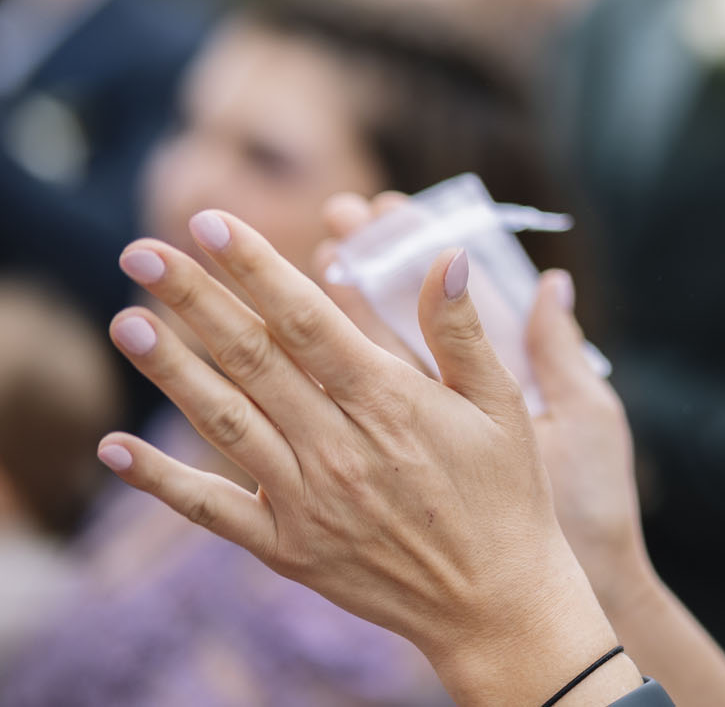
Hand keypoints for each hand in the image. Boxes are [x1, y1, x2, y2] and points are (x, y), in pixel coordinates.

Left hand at [98, 212, 642, 706]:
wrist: (494, 600)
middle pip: (252, 358)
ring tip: (126, 321)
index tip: (213, 223)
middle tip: (141, 250)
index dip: (257, 269)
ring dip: (171, 370)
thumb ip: (464, 331)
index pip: (307, 319)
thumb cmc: (506, 493)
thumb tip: (445, 256)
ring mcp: (307, 499)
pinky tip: (117, 447)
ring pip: (225, 420)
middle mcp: (338, 446)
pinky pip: (213, 509)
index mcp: (390, 402)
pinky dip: (161, 480)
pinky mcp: (288, 547)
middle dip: (194, 299)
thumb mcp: (504, 405)